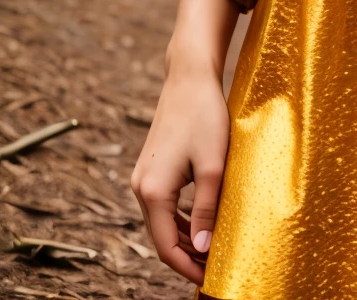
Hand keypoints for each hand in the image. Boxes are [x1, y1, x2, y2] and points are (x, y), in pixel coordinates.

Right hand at [130, 0, 238, 282]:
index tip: (210, 278)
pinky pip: (163, 205)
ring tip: (211, 248)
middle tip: (215, 266)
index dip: (188, 267)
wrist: (189, 77)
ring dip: (183, 237)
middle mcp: (141, 187)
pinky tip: (200, 222)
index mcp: (153, 191)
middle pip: (161, 237)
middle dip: (186, 255)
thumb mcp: (213, 165)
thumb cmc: (204, 116)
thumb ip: (206, 209)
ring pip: (161, 221)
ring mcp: (144, 177)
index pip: (166, 246)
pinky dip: (179, 219)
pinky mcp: (152, 167)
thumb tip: (203, 248)